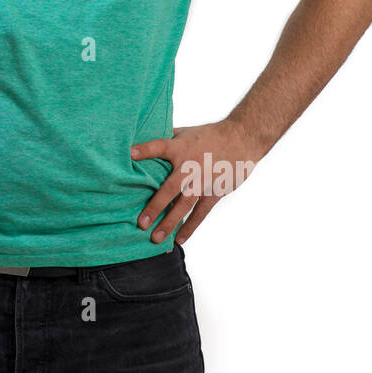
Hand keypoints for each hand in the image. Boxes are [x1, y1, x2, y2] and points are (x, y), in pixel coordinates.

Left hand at [131, 119, 261, 244]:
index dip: (146, 149)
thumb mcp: (186, 133)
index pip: (160, 146)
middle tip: (141, 223)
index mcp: (181, 147)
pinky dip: (190, 226)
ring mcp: (204, 180)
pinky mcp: (216, 191)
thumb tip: (141, 139)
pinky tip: (179, 239)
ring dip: (171, 221)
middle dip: (156, 205)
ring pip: (186, 204)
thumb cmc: (208, 135)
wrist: (241, 139)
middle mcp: (192, 164)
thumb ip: (166, 139)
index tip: (130, 154)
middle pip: (171, 187)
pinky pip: (201, 212)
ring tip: (156, 238)